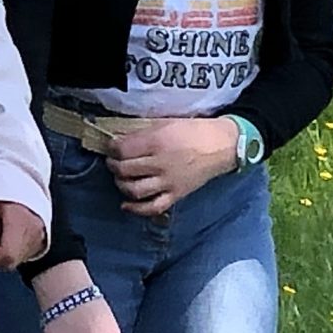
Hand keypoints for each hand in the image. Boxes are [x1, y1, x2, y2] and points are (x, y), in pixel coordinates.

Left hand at [0, 199, 46, 269]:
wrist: (18, 178)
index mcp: (21, 222)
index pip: (7, 256)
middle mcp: (35, 234)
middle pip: (9, 261)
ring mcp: (39, 239)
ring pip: (14, 259)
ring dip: (0, 249)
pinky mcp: (40, 242)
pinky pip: (21, 254)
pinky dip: (9, 247)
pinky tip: (6, 230)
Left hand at [105, 116, 239, 216]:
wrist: (221, 146)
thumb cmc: (193, 131)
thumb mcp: (165, 123)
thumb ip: (143, 134)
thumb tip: (121, 140)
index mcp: (157, 143)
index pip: (123, 150)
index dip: (111, 148)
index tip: (111, 146)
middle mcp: (161, 164)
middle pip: (124, 170)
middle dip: (113, 165)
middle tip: (113, 161)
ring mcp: (169, 182)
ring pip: (135, 190)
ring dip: (121, 185)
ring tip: (120, 178)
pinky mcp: (177, 195)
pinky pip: (154, 207)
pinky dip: (137, 209)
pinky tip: (126, 205)